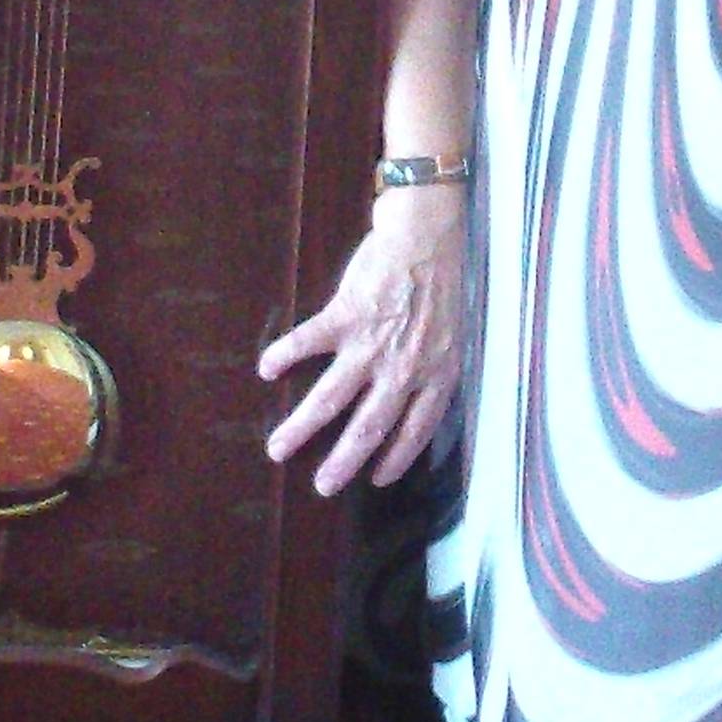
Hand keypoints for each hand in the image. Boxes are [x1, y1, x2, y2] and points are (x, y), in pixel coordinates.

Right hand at [258, 186, 467, 495]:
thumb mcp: (455, 334)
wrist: (428, 234)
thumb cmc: (444, 281)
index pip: (417, 430)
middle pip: (368, 427)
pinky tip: (266, 368)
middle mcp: (403, 368)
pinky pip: (309, 342)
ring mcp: (372, 344)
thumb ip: (434, 368)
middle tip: (323, 487)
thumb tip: (416, 396)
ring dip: (301, 427)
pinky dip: (286, 355)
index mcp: (436, 374)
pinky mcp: (346, 315)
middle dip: (343, 461)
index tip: (377, 479)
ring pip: (331, 398)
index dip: (397, 457)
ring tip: (277, 448)